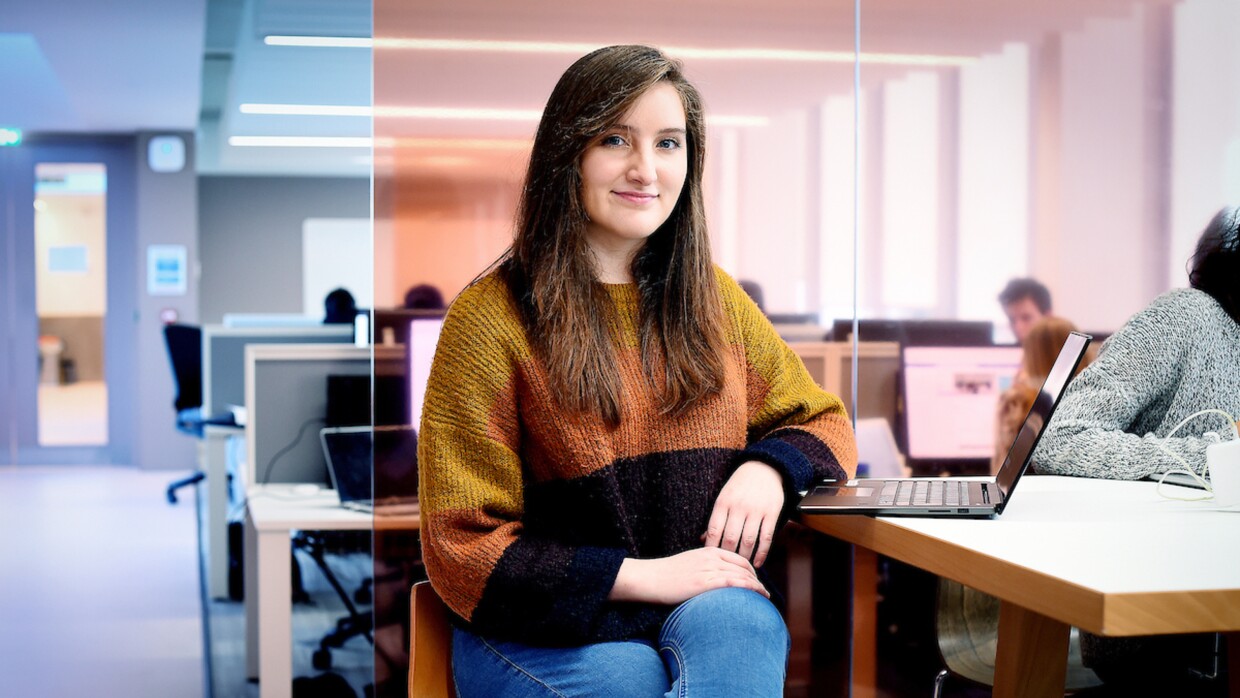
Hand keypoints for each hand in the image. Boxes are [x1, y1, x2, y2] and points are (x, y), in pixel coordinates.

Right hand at [608, 547, 767, 604]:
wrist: (649, 578)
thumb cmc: (665, 575)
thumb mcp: (688, 564)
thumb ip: (704, 568)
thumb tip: (714, 580)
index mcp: (708, 550)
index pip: (738, 558)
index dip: (751, 570)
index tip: (755, 582)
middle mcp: (712, 557)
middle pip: (744, 566)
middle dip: (757, 579)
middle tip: (763, 592)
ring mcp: (709, 568)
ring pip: (743, 574)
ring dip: (758, 586)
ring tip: (765, 597)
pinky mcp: (705, 582)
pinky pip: (735, 583)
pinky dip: (751, 588)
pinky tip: (758, 596)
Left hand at [703, 460, 785, 567]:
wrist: (764, 468)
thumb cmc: (739, 485)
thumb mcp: (724, 497)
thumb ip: (716, 518)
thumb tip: (704, 539)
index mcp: (723, 502)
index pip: (714, 530)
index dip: (711, 548)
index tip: (710, 560)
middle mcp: (739, 506)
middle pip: (731, 538)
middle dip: (728, 556)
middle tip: (727, 568)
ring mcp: (756, 510)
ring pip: (748, 541)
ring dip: (744, 557)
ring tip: (741, 567)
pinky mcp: (772, 513)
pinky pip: (766, 538)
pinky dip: (761, 553)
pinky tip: (758, 563)